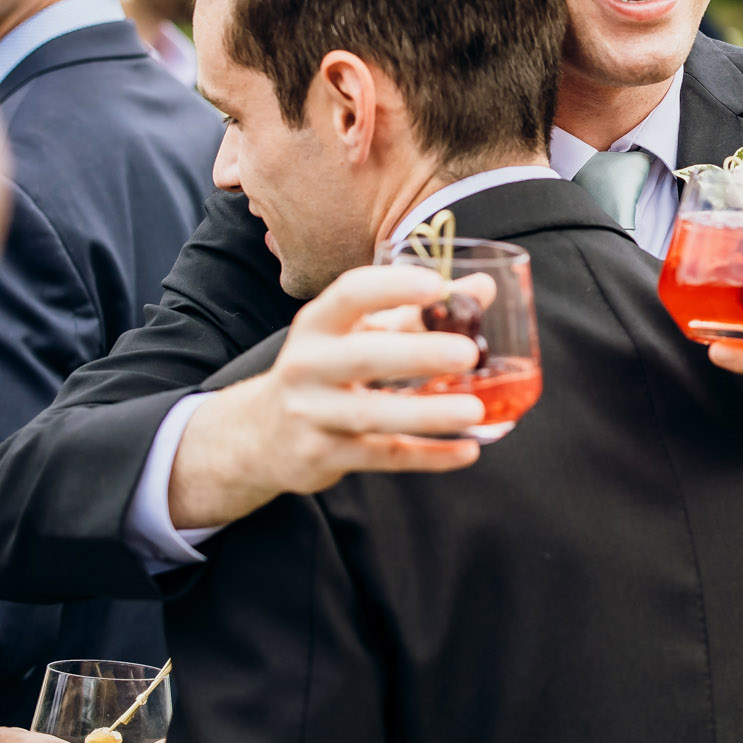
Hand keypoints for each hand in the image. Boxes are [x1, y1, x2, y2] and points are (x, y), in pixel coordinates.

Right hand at [166, 264, 489, 528]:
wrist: (260, 433)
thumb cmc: (324, 369)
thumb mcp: (356, 334)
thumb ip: (416, 312)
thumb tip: (482, 287)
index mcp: (317, 325)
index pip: (350, 294)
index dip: (392, 287)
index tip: (437, 285)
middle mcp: (307, 366)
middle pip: (364, 357)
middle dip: (416, 354)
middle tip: (468, 353)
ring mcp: (311, 415)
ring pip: (372, 415)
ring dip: (426, 413)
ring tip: (474, 410)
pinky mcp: (323, 456)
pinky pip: (382, 456)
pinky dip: (427, 457)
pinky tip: (467, 451)